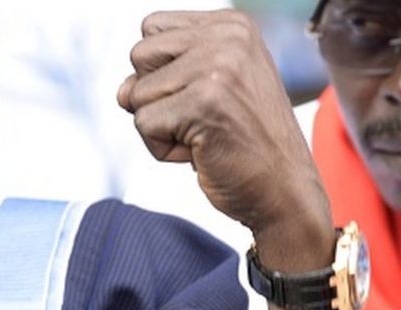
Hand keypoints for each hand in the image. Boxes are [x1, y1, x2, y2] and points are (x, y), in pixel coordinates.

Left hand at [117, 10, 333, 265]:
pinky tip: (202, 151)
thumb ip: (162, 73)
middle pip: (139, 56)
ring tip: (204, 134)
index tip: (202, 95)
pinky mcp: (203, 104)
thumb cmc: (241, 142)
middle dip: (157, 97)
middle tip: (202, 118)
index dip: (161, 71)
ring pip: (136, 93)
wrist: (283, 189)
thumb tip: (121, 91)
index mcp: (232, 25)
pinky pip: (143, 124)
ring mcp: (217, 68)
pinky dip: (162, 149)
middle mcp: (228, 37)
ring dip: (161, 126)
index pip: (151, 29)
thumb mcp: (208, 88)